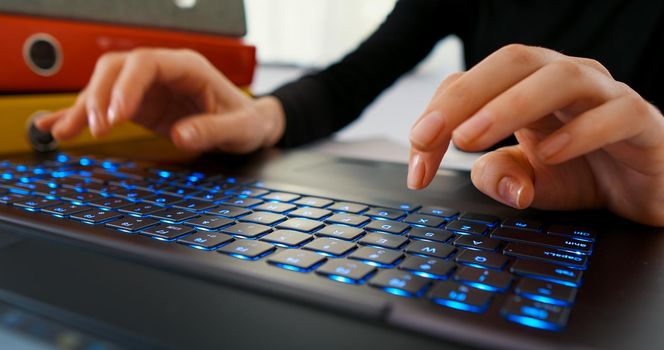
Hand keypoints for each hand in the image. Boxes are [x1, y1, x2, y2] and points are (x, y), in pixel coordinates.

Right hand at [35, 48, 284, 152]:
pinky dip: (83, 115)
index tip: (116, 116)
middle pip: (117, 69)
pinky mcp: (140, 105)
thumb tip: (183, 135)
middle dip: (98, 96)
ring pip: (104, 85)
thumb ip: (213, 131)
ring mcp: (148, 88)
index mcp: (188, 67)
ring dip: (83, 107)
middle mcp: (163, 72)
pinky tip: (59, 126)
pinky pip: (106, 106)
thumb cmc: (246, 120)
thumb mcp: (239, 128)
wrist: (248, 124)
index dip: (125, 86)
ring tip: (64, 132)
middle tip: (95, 128)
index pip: (146, 63)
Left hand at [407, 44, 663, 225]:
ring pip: (560, 77)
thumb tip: (490, 179)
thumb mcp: (530, 181)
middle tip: (429, 136)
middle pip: (512, 62)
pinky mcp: (641, 120)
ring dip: (508, 106)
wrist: (648, 186)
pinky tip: (549, 154)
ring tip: (471, 140)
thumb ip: (501, 176)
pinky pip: (615, 113)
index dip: (437, 116)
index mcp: (525, 89)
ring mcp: (604, 95)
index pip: (473, 85)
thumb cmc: (585, 171)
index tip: (417, 161)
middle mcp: (563, 81)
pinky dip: (579, 133)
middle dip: (463, 96)